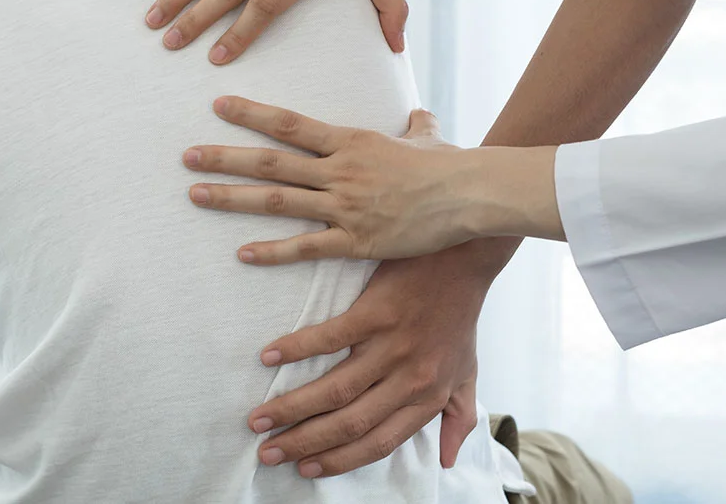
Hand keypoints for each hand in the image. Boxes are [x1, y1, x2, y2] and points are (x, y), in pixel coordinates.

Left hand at [184, 97, 494, 261]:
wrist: (469, 193)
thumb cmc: (449, 164)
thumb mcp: (427, 138)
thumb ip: (416, 126)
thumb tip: (421, 114)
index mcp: (350, 141)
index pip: (290, 124)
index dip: (252, 114)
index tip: (217, 105)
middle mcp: (340, 170)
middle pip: (271, 162)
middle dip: (225, 157)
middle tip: (185, 156)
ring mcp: (345, 206)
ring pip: (278, 200)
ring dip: (232, 198)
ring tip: (195, 194)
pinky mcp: (357, 240)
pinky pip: (306, 247)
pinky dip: (272, 250)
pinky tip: (242, 253)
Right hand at [245, 250, 494, 477]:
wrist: (465, 257)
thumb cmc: (460, 316)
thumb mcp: (467, 373)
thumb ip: (458, 416)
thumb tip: (446, 459)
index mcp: (428, 398)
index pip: (378, 443)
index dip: (339, 461)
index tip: (305, 469)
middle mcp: (409, 379)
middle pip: (349, 423)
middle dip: (303, 443)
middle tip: (267, 453)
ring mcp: (392, 346)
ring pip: (334, 390)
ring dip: (291, 408)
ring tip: (258, 419)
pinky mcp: (376, 312)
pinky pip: (328, 339)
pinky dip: (296, 349)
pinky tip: (268, 358)